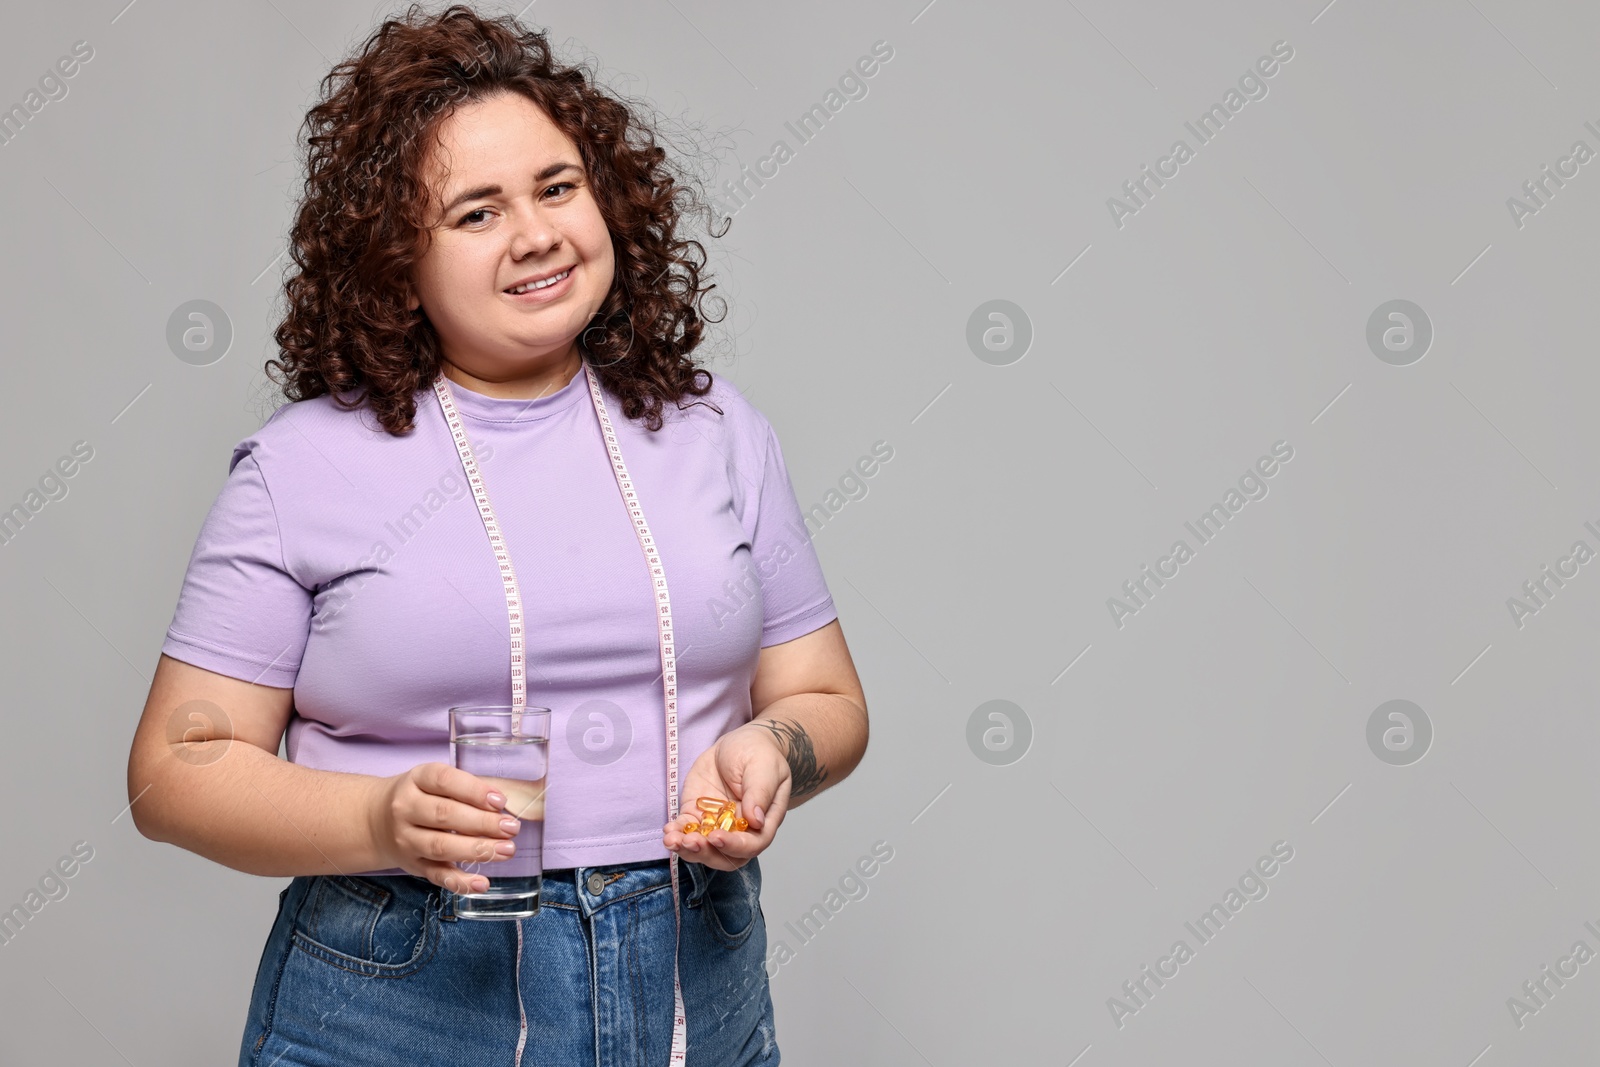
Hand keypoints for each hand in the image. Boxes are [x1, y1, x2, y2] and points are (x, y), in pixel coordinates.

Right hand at [366, 762, 541, 893]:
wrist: (377, 820)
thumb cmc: (421, 796)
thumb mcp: (435, 781)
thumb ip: (466, 787)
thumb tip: (504, 803)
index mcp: (417, 779)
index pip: (444, 780)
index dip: (474, 790)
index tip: (500, 801)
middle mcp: (406, 808)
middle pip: (444, 815)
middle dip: (482, 823)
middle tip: (511, 828)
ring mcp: (406, 839)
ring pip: (440, 846)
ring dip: (477, 850)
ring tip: (506, 850)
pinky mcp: (412, 864)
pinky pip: (436, 875)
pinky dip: (460, 881)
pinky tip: (482, 883)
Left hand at [661, 722, 791, 870]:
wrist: (738, 743)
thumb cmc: (758, 753)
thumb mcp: (764, 767)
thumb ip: (760, 792)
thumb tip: (756, 820)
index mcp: (763, 821)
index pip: (752, 844)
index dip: (734, 846)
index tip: (716, 837)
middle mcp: (740, 829)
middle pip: (725, 855)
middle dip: (706, 853)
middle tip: (690, 842)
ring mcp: (717, 824)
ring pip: (703, 848)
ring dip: (687, 849)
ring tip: (673, 840)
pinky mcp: (697, 814)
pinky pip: (686, 830)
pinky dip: (676, 833)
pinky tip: (669, 830)